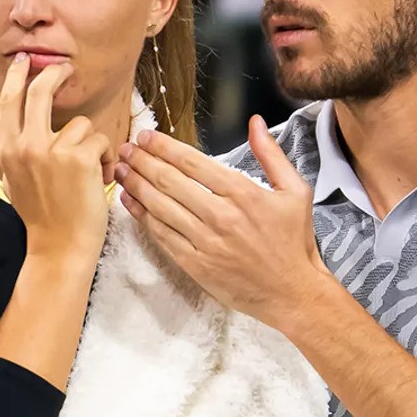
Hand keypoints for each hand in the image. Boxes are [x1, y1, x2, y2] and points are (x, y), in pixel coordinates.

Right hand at [0, 53, 116, 261]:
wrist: (59, 247)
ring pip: (81, 124)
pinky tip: (97, 181)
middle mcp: (26, 146)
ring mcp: (53, 150)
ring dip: (90, 145)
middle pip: (40, 91)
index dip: (17, 76)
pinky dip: (104, 160)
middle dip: (54, 73)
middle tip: (64, 68)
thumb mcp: (16, 181)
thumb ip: (19, 152)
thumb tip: (23, 127)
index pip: (9, 101)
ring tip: (87, 173)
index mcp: (8, 151)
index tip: (24, 62)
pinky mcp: (79, 157)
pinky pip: (100, 141)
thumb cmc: (43, 218)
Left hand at [115, 114, 334, 328]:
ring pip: (160, 207)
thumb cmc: (294, 242)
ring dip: (136, 185)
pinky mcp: (195, 265)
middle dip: (142, 160)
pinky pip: (162, 236)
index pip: (192, 162)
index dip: (164, 147)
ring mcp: (205, 242)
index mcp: (243, 193)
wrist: (292, 293)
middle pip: (169, 181)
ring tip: (120, 169)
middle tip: (126, 148)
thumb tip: (255, 123)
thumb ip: (272, 154)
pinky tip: (130, 202)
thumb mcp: (296, 191)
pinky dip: (142, 217)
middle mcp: (220, 215)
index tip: (146, 136)